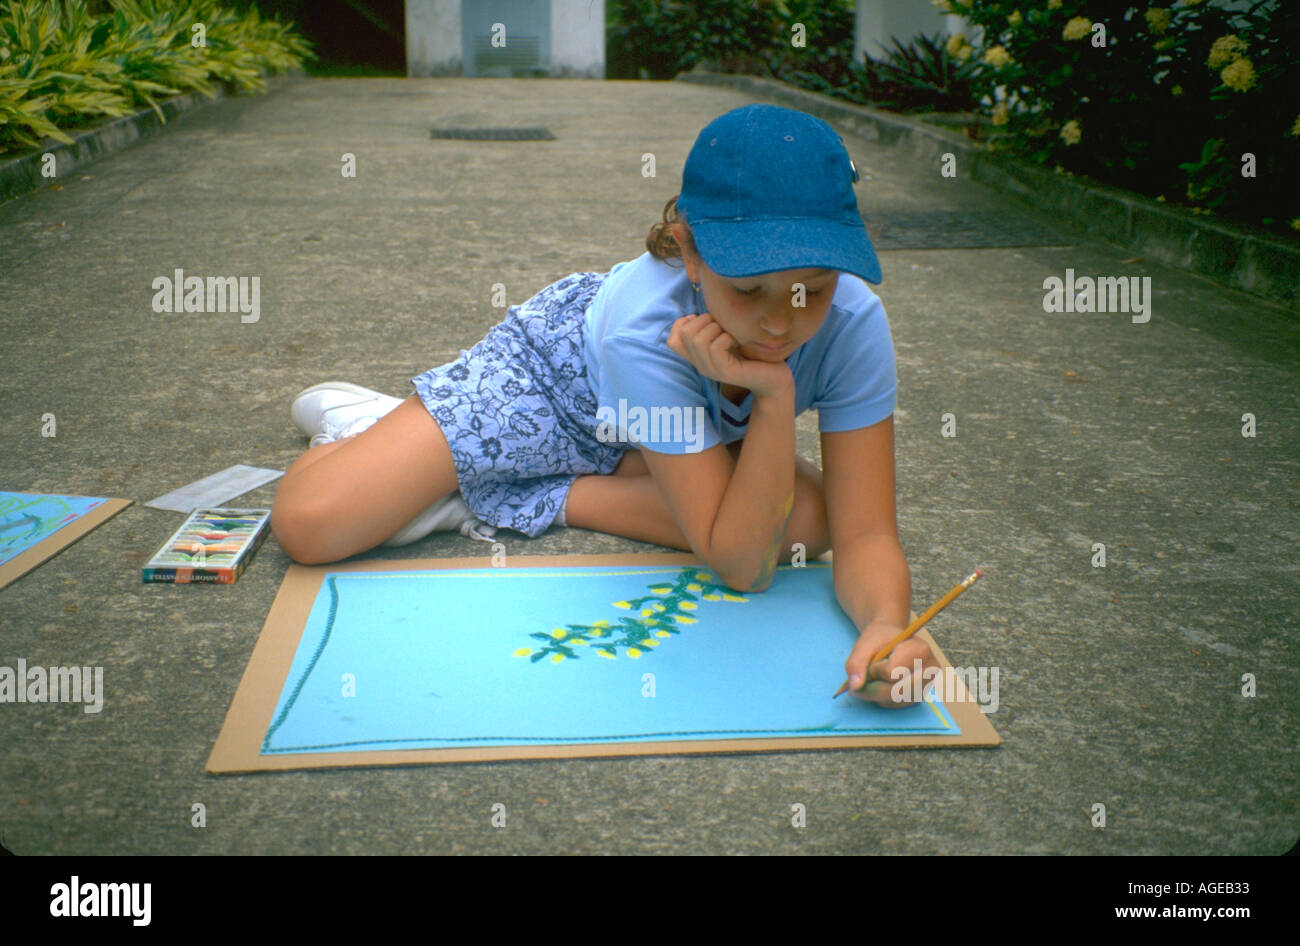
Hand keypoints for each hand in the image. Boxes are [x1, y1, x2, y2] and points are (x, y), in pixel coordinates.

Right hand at [666, 313, 792, 399]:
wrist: (774, 378)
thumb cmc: (754, 353)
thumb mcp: (729, 335)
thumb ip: (712, 326)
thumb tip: (695, 313)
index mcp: (699, 357)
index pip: (672, 341)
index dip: (683, 324)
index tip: (705, 319)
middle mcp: (701, 365)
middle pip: (685, 334)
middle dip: (705, 320)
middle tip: (723, 326)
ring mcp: (712, 370)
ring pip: (698, 339)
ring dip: (716, 328)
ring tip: (731, 334)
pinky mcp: (725, 372)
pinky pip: (715, 347)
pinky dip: (727, 337)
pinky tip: (737, 341)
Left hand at [843, 621, 937, 707]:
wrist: (891, 641)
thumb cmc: (880, 639)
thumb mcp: (865, 644)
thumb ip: (856, 663)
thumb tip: (855, 687)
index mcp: (921, 650)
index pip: (893, 672)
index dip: (875, 669)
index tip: (875, 658)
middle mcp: (929, 671)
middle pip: (895, 691)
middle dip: (874, 684)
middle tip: (870, 671)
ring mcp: (925, 687)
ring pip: (892, 700)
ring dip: (876, 692)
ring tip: (877, 675)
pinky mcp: (917, 698)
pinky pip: (893, 705)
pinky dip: (881, 698)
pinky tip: (882, 683)